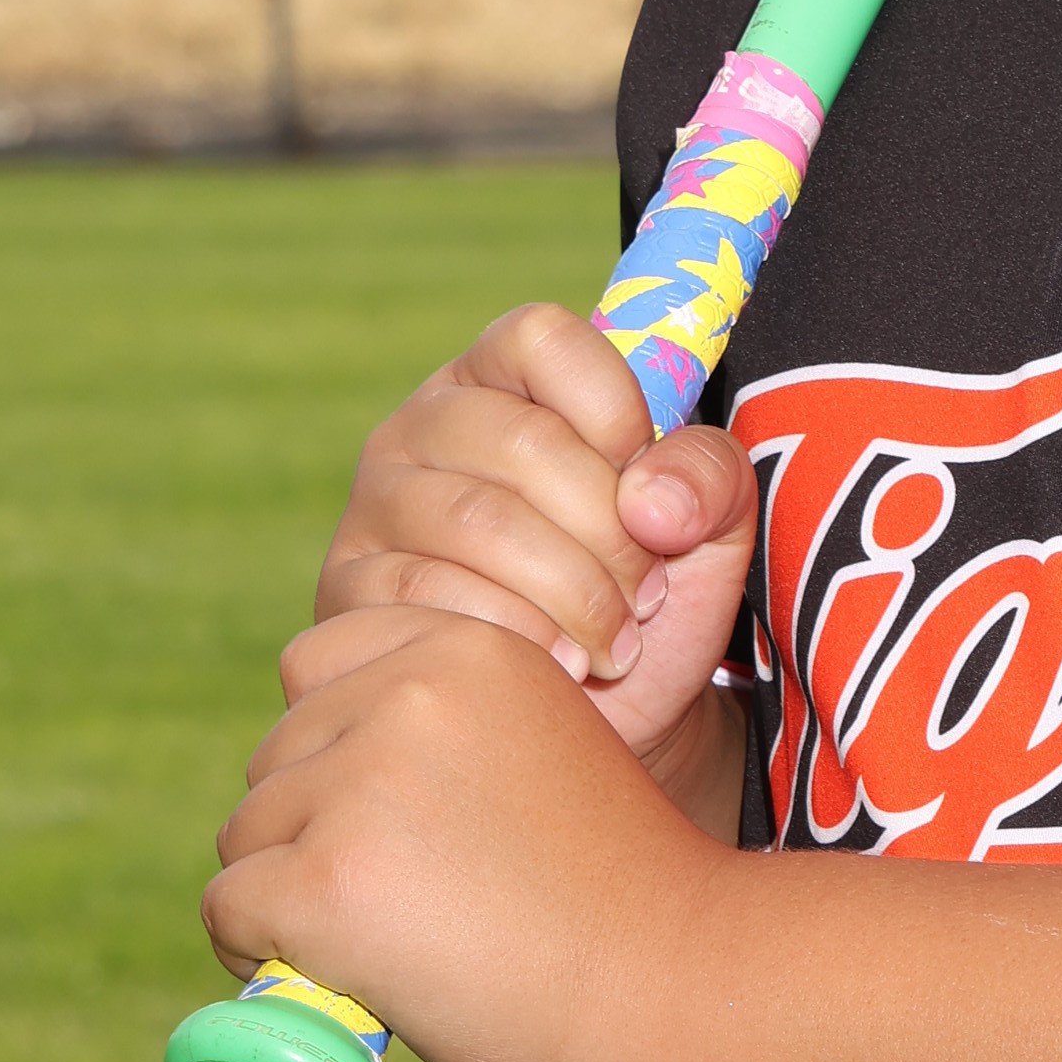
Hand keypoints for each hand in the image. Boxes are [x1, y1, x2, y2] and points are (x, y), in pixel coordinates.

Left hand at [207, 601, 718, 1061]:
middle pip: (275, 756)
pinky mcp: (322, 878)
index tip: (389, 816)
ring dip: (287, 892)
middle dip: (310, 828)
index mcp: (468, 647)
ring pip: (248, 834)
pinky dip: (261, 951)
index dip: (336, 747)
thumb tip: (323, 780)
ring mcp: (361, 784)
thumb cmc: (615, 891)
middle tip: (401, 901)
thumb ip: (440, 738)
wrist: (674, 982)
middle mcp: (407, 692)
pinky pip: (229, 908)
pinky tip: (340, 975)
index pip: (318, 663)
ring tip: (390, 941)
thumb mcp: (534, 752)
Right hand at [316, 302, 759, 786]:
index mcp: (510, 377)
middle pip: (521, 440)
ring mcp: (379, 501)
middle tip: (645, 597)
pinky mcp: (351, 587)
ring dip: (571, 595)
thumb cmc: (646, 599)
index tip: (651, 491)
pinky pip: (431, 596)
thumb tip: (651, 498)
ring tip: (611, 644)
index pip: (545, 339)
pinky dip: (516, 638)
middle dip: (607, 533)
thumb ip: (710, 476)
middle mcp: (429, 422)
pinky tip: (558, 669)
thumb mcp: (708, 528)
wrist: (602, 722)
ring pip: (479, 522)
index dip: (616, 411)